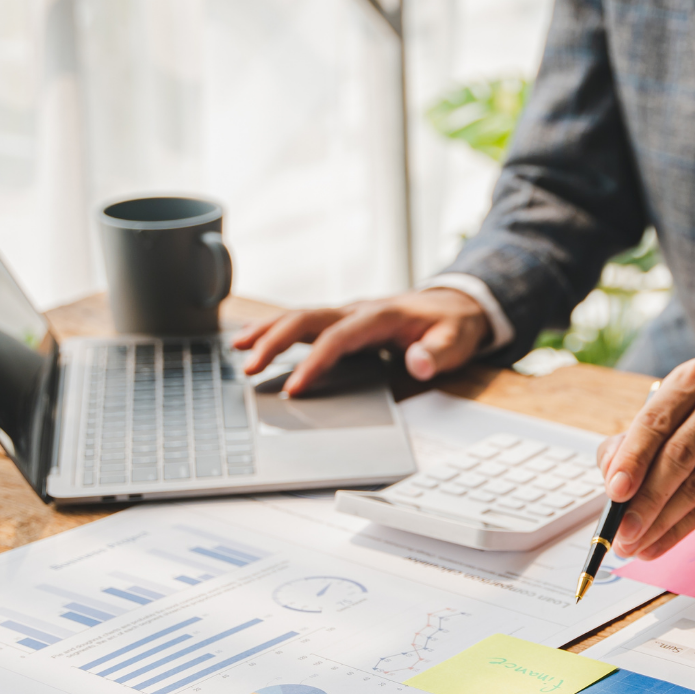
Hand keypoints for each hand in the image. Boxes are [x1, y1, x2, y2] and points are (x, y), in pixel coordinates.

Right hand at [231, 288, 491, 393]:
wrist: (456, 304)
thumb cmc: (453, 326)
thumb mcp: (457, 341)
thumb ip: (437, 354)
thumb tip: (417, 363)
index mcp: (381, 316)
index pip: (339, 338)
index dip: (315, 362)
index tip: (295, 388)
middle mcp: (357, 310)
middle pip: (307, 319)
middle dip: (275, 341)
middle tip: (249, 367)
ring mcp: (347, 314)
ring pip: (298, 316)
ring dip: (267, 331)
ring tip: (237, 351)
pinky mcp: (341, 321)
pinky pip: (303, 322)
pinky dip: (276, 329)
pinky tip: (252, 340)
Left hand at [595, 359, 694, 559]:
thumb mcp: (661, 423)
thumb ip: (626, 446)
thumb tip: (612, 481)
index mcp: (690, 381)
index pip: (654, 422)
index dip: (632, 459)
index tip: (614, 492)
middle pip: (677, 457)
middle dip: (645, 500)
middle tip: (623, 530)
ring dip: (660, 523)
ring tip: (634, 544)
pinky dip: (678, 531)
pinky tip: (657, 544)